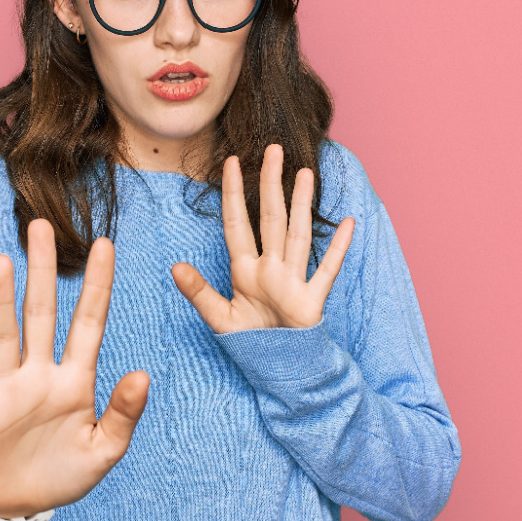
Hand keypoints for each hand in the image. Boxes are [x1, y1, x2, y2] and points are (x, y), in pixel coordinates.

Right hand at [0, 219, 149, 518]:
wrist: (19, 505)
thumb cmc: (65, 476)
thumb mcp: (104, 451)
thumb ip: (123, 414)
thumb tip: (142, 375)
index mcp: (75, 381)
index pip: (89, 323)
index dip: (97, 285)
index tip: (105, 245)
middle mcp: (40, 374)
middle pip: (42, 313)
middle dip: (43, 271)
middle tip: (42, 227)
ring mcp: (8, 387)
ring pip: (5, 333)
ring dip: (2, 298)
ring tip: (3, 259)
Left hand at [171, 143, 354, 332]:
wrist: (279, 370)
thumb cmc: (251, 343)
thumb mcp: (219, 318)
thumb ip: (198, 293)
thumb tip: (175, 266)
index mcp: (245, 271)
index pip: (237, 224)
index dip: (233, 194)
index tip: (231, 162)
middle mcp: (270, 268)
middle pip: (270, 218)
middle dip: (270, 184)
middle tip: (272, 150)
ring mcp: (293, 281)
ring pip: (297, 233)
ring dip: (301, 204)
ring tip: (305, 173)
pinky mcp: (311, 300)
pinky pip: (326, 269)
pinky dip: (337, 248)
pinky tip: (347, 223)